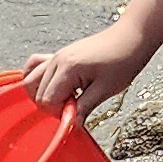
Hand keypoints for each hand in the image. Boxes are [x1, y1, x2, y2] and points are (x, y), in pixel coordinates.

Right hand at [19, 19, 151, 113]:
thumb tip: (72, 125)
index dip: (59, 113)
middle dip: (52, 106)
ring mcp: (56, 56)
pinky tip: (49, 87)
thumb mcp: (105, 89)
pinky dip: (36, 78)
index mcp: (68, 68)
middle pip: (37, 92)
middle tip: (73, 108)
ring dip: (43, 94)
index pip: (47, 100)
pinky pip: (35, 66)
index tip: (75, 114)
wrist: (131, 37)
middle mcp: (57, 60)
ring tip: (63, 99)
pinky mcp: (60, 55)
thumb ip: (85, 108)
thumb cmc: (123, 58)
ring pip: (31, 80)